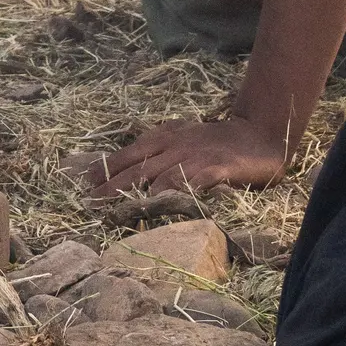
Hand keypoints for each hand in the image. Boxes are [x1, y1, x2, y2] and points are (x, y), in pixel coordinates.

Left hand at [95, 110, 293, 191]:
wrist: (259, 132)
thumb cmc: (217, 141)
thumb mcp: (183, 142)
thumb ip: (161, 156)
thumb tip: (130, 176)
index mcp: (165, 138)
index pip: (129, 153)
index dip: (107, 168)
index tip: (86, 184)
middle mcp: (176, 146)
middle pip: (138, 167)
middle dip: (113, 186)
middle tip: (91, 203)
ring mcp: (196, 156)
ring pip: (160, 177)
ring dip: (139, 195)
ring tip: (119, 213)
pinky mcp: (217, 168)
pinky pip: (193, 182)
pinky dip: (177, 194)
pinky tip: (163, 207)